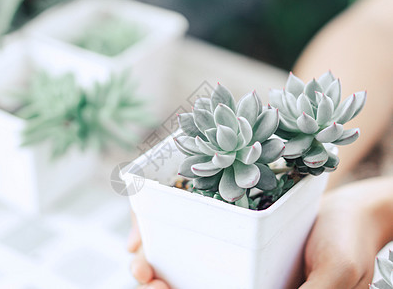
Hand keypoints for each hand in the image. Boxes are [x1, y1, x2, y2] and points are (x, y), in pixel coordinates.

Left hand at [127, 177, 391, 288]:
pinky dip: (177, 245)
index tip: (152, 282)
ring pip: (192, 275)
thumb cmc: (349, 242)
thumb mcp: (335, 274)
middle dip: (159, 284)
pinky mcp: (241, 248)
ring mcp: (241, 271)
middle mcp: (247, 288)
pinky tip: (158, 232)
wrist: (355, 211)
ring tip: (139, 251)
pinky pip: (203, 250)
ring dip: (162, 266)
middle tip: (139, 264)